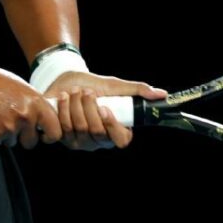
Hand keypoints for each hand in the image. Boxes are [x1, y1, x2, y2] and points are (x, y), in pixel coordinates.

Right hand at [0, 59, 62, 148]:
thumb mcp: (20, 87)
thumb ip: (33, 104)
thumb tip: (44, 119)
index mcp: (35, 102)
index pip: (55, 130)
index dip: (50, 134)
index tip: (44, 134)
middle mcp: (25, 116)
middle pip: (32, 142)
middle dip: (24, 138)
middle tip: (13, 125)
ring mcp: (9, 127)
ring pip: (13, 142)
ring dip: (7, 134)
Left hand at [45, 71, 167, 150]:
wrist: (64, 80)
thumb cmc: (93, 85)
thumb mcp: (115, 86)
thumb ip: (137, 90)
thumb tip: (162, 94)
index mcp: (115, 131)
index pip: (121, 140)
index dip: (112, 126)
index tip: (105, 108)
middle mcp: (98, 140)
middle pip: (96, 131)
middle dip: (89, 107)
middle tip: (87, 92)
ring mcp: (78, 142)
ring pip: (77, 128)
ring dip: (74, 104)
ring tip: (73, 92)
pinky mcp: (60, 138)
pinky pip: (59, 129)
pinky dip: (60, 109)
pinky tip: (61, 99)